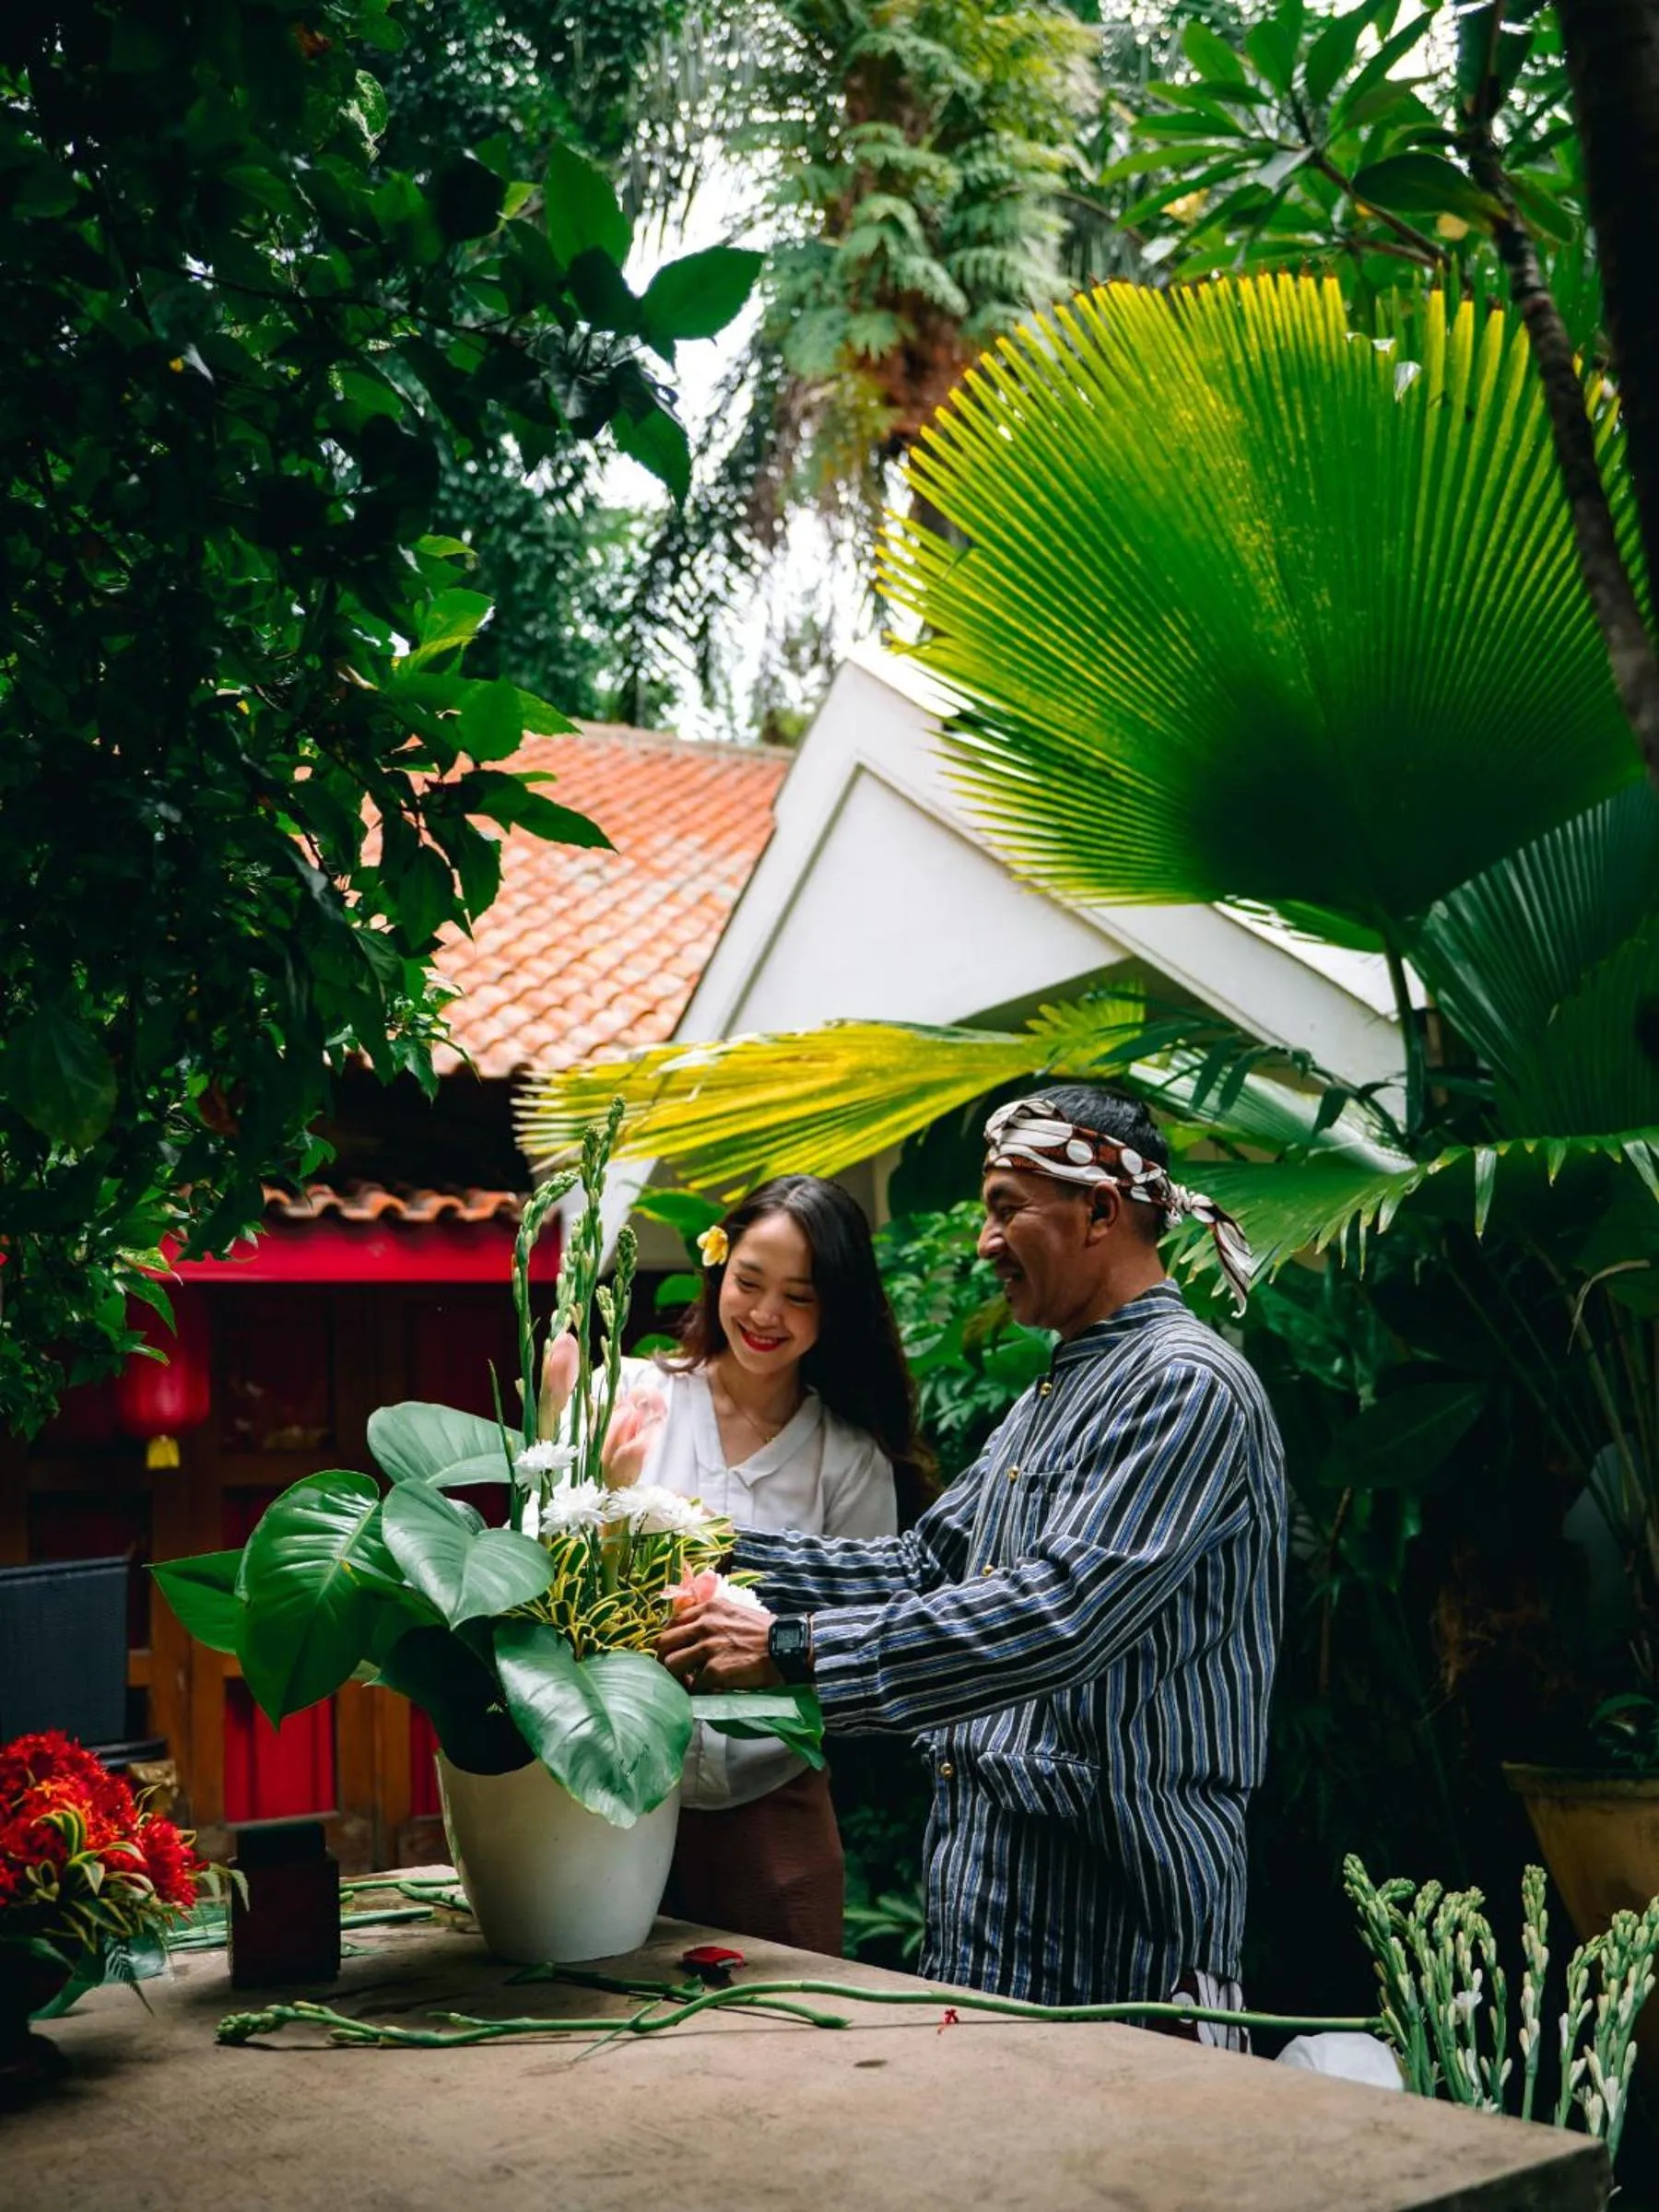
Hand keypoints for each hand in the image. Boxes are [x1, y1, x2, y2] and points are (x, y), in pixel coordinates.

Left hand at [658, 1592, 779, 1690]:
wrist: (787, 1648)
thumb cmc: (765, 1632)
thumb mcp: (735, 1612)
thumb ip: (713, 1618)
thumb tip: (694, 1632)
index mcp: (709, 1608)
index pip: (673, 1622)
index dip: (671, 1640)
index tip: (675, 1650)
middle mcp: (704, 1624)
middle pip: (664, 1643)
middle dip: (664, 1659)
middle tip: (673, 1671)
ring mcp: (708, 1647)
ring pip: (672, 1665)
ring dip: (677, 1678)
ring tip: (687, 1684)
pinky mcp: (715, 1670)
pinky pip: (694, 1685)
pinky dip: (697, 1692)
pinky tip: (706, 1693)